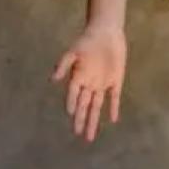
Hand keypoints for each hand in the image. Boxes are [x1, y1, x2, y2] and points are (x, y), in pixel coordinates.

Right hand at [52, 25, 126, 141]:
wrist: (107, 32)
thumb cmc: (88, 40)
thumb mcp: (73, 51)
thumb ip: (63, 64)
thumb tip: (52, 80)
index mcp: (78, 77)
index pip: (73, 94)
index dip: (71, 103)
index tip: (70, 114)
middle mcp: (89, 84)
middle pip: (84, 105)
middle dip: (81, 119)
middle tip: (78, 134)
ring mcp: (102, 84)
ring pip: (97, 106)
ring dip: (93, 120)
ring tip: (89, 136)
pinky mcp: (115, 80)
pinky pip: (114, 97)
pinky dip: (113, 107)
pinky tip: (113, 119)